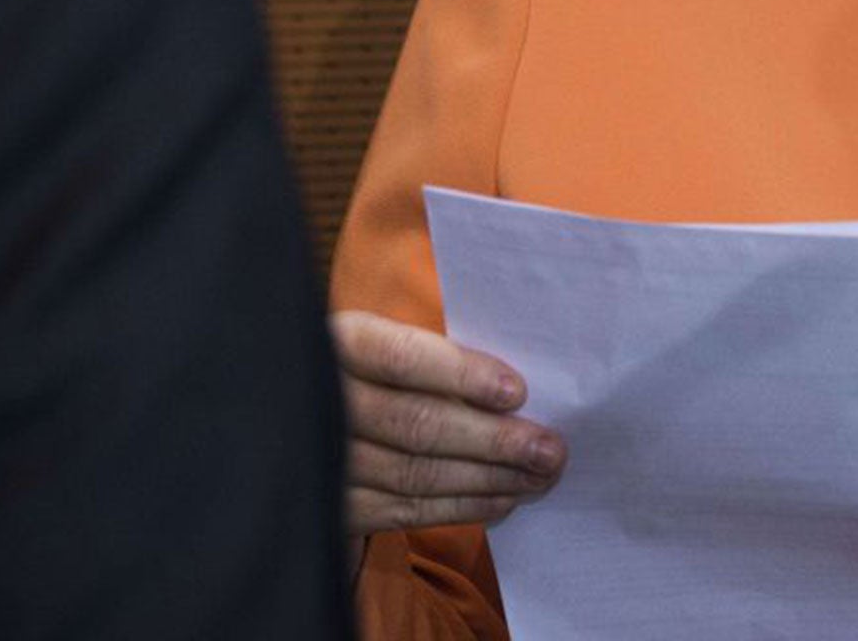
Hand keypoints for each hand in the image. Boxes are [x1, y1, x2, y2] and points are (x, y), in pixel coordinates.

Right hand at [331, 310, 565, 542]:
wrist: (306, 419)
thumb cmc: (374, 374)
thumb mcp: (388, 346)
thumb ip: (437, 360)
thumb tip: (517, 394)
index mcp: (341, 343)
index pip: (402, 358)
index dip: (462, 375)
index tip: (518, 393)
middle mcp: (323, 401)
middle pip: (416, 424)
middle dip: (494, 441)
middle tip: (550, 450)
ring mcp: (320, 461)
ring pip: (415, 474)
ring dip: (488, 479)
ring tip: (539, 477)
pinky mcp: (332, 507)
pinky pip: (404, 513)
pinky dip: (461, 508)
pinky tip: (502, 501)